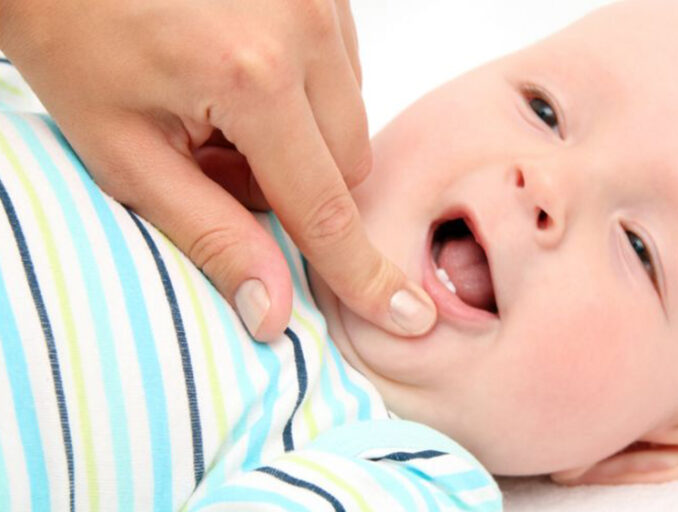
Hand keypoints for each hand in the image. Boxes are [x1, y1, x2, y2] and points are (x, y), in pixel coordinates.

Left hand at [0, 0, 436, 339]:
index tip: (404, 314)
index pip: (325, 207)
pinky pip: (343, 66)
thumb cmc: (74, 29)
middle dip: (294, 185)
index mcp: (251, 77)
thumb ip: (208, 233)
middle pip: (348, 163)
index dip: (360, 272)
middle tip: (214, 155)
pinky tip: (245, 66)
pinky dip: (303, 88)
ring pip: (350, 117)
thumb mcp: (123, 149)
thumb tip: (270, 310)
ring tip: (222, 102)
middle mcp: (304, 28)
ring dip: (300, 136)